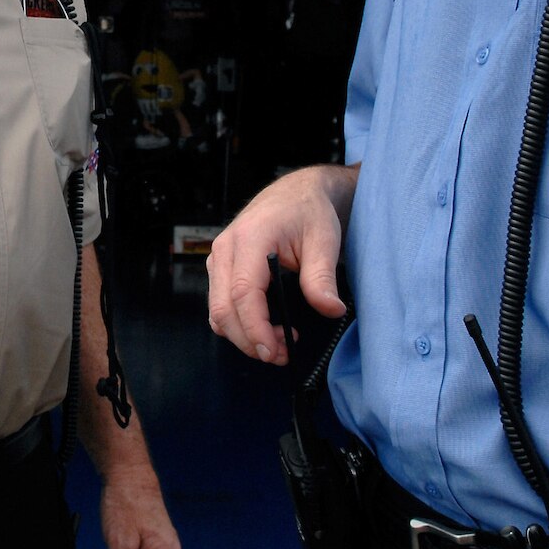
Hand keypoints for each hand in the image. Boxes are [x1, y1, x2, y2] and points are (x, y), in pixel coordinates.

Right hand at [205, 165, 349, 364]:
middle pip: (223, 309)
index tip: (275, 351)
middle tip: (283, 355)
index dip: (255, 328)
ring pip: (218, 311)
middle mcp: (226, 248)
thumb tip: (330, 309)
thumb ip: (322, 277)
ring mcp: (218, 258)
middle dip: (249, 340)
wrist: (296, 193)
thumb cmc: (308, 212)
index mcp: (249, 238)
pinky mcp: (221, 267)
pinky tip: (267, 327)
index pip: (243, 293)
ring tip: (280, 343)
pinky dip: (239, 324)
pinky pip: (220, 305)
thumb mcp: (323, 240)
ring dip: (244, 336)